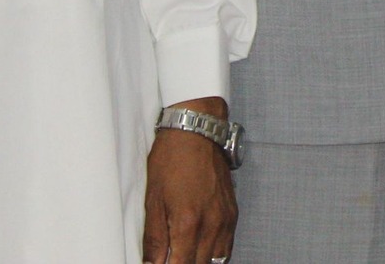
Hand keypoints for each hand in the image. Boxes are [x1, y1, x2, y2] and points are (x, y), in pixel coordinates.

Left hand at [142, 97, 234, 263]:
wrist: (197, 133)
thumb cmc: (172, 161)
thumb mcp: (153, 201)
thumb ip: (154, 238)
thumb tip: (151, 263)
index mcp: (188, 223)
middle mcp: (211, 224)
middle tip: (170, 259)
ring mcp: (225, 218)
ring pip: (218, 260)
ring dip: (200, 262)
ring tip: (185, 257)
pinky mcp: (233, 211)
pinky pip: (228, 245)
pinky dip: (215, 254)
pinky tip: (201, 251)